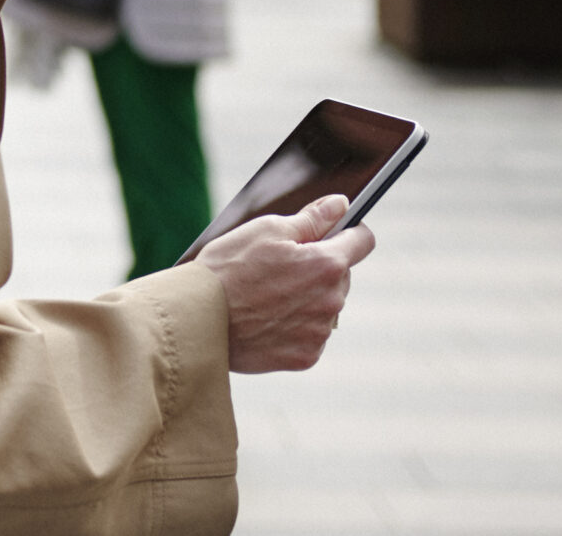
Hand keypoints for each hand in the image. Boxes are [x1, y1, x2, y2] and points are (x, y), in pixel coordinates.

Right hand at [196, 193, 374, 372]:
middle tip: (279, 266)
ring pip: (325, 305)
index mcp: (327, 264)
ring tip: (266, 295)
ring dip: (307, 298)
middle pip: (340, 275)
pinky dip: (295, 326)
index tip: (336, 231)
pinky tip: (266, 319)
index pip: (363, 241)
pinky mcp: (306, 356)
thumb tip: (340, 204)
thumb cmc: (228, 269)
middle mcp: (332, 301)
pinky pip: (311, 334)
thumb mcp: (266, 230)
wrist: (199, 320)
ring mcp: (320, 332)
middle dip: (318, 267)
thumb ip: (311, 218)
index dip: (350, 231)